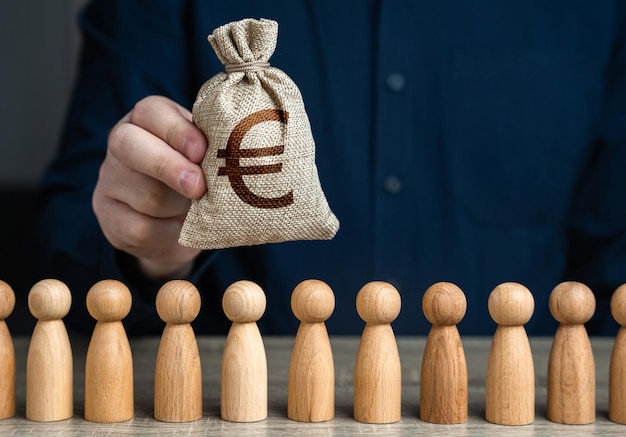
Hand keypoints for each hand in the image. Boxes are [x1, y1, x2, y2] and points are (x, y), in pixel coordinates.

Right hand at [93, 96, 207, 280]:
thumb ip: (212, 149)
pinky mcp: (108, 216)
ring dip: (177, 205)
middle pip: (130, 146)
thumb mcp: (205, 157)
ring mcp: (109, 180)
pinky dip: (168, 231)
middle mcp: (121, 143)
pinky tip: (179, 227)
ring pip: (143, 194)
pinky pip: (140, 227)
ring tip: (196, 208)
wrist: (174, 225)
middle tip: (199, 186)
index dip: (177, 131)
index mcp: (147, 119)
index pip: (151, 112)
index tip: (202, 151)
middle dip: (168, 166)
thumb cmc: (196, 177)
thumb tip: (235, 154)